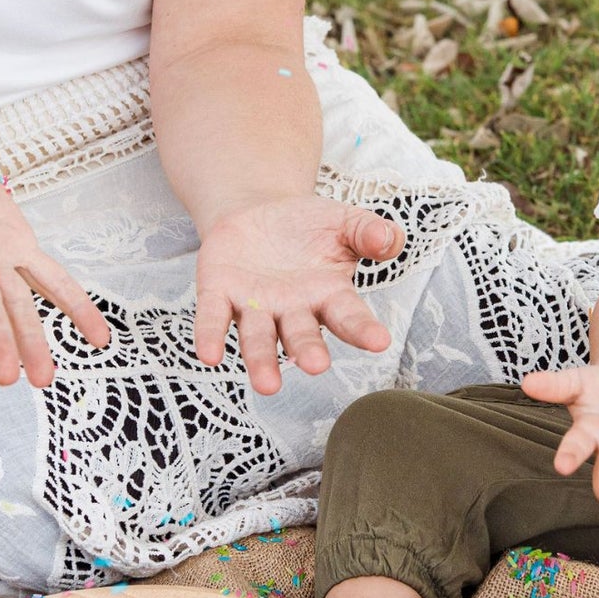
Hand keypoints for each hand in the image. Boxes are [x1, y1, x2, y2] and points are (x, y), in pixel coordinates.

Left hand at [193, 194, 404, 393]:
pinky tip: (209, 355)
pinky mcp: (218, 294)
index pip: (349, 315)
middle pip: (301, 334)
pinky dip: (210, 336)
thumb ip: (368, 231)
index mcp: (328, 295)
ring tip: (267, 385)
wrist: (257, 212)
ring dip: (261, 360)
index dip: (363, 329)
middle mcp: (292, 310)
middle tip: (316, 366)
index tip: (380, 342)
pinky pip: (214, 318)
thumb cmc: (309, 226)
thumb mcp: (344, 222)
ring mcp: (255, 306)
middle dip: (307, 349)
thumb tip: (389, 240)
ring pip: (258, 337)